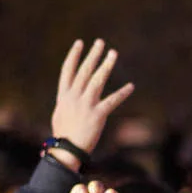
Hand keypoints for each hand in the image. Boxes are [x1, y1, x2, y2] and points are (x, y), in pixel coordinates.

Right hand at [50, 40, 135, 171]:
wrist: (67, 150)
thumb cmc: (64, 135)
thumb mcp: (61, 114)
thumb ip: (67, 101)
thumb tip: (71, 93)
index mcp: (64, 96)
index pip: (68, 70)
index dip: (74, 56)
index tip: (80, 43)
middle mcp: (74, 97)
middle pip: (84, 71)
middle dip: (93, 55)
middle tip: (100, 42)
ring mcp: (86, 105)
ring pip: (97, 80)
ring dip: (106, 65)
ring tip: (113, 53)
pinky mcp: (97, 115)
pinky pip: (112, 101)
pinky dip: (122, 93)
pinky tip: (130, 86)